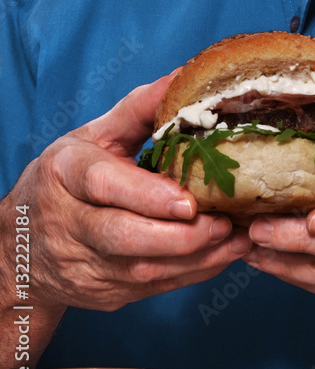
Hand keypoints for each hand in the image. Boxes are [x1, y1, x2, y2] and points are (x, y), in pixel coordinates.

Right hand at [0, 73, 248, 322]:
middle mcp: (69, 224)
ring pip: (144, 270)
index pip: (104, 185)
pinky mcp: (105, 293)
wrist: (23, 247)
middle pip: (123, 236)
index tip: (189, 201)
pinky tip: (224, 254)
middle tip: (223, 222)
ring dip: (196, 258)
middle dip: (179, 236)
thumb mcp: (93, 135)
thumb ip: (139, 108)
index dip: (148, 195)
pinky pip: (154, 288)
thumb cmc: (68, 179)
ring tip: (236, 237)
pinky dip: (193, 273)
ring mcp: (85, 265)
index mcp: (65, 173)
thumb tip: (184, 75)